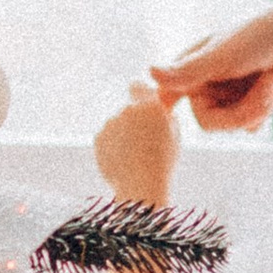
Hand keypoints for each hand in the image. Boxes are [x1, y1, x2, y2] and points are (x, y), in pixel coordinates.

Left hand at [102, 82, 180, 202]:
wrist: (140, 187)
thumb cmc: (162, 162)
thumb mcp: (174, 133)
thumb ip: (164, 113)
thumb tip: (157, 104)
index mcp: (149, 106)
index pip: (136, 86)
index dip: (139, 94)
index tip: (143, 105)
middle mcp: (126, 110)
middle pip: (128, 108)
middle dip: (134, 119)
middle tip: (145, 140)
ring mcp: (109, 123)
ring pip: (117, 124)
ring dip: (124, 134)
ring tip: (135, 155)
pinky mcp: (98, 138)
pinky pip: (107, 137)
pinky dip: (114, 146)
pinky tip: (125, 161)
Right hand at [152, 1, 272, 132]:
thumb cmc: (257, 37)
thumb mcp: (221, 55)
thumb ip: (188, 70)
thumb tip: (150, 72)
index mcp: (190, 69)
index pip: (170, 99)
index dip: (170, 108)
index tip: (170, 112)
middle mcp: (204, 86)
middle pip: (210, 122)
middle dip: (242, 108)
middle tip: (265, 87)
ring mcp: (225, 99)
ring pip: (233, 126)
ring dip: (257, 106)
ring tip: (270, 80)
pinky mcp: (245, 109)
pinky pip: (249, 126)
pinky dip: (264, 110)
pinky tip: (272, 89)